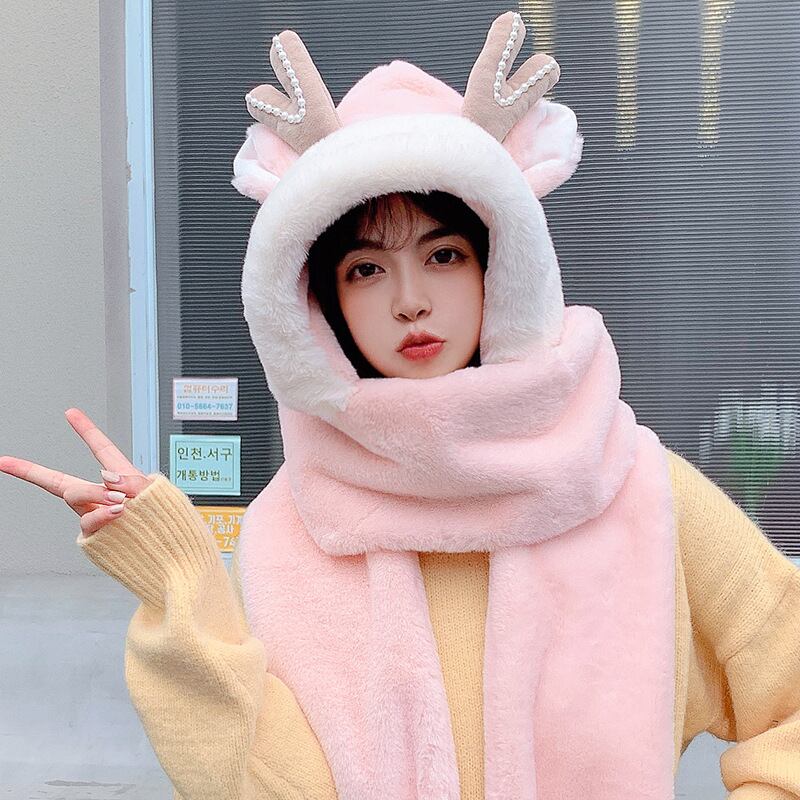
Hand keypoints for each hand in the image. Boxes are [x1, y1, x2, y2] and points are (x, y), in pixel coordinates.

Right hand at [0, 408, 154, 536]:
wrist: (171, 554)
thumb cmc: (167, 523)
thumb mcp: (155, 494)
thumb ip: (131, 481)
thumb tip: (105, 477)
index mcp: (122, 479)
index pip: (102, 449)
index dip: (86, 430)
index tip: (71, 413)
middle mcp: (102, 497)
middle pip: (62, 481)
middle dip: (30, 471)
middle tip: (6, 462)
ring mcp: (95, 516)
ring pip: (76, 495)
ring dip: (96, 493)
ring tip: (121, 502)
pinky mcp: (94, 536)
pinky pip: (88, 520)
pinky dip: (103, 515)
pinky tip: (118, 513)